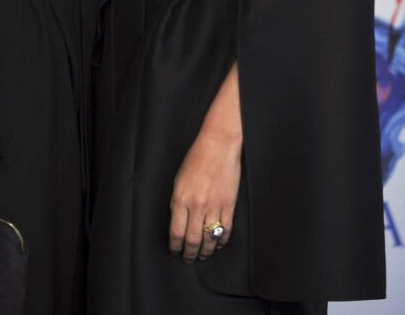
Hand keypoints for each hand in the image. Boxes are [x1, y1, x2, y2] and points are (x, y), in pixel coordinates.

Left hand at [168, 62, 241, 263]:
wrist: (218, 145)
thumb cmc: (196, 158)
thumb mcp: (179, 179)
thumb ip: (177, 201)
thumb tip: (178, 221)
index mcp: (181, 198)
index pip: (176, 232)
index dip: (175, 246)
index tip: (175, 251)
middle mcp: (197, 205)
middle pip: (193, 240)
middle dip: (190, 254)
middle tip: (188, 259)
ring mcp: (215, 206)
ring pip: (209, 239)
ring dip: (205, 252)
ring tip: (203, 256)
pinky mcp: (229, 205)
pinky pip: (225, 230)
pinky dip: (221, 241)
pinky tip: (217, 245)